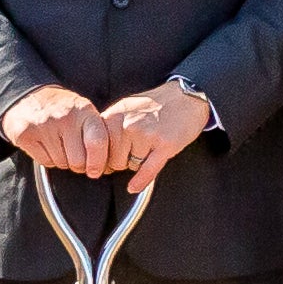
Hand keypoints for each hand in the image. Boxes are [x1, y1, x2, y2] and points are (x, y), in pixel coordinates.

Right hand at [0, 83, 113, 173]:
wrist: (29, 97)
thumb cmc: (63, 109)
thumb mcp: (84, 112)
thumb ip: (97, 133)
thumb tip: (106, 165)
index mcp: (84, 111)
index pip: (98, 142)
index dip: (98, 162)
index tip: (95, 170)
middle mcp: (65, 118)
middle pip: (78, 160)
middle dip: (80, 165)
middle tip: (76, 157)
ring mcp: (44, 126)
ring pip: (62, 163)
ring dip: (64, 162)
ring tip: (60, 146)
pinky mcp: (25, 135)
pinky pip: (45, 162)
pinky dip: (49, 160)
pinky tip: (47, 146)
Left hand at [93, 81, 216, 174]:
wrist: (186, 97)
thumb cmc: (156, 104)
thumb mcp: (125, 108)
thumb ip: (109, 126)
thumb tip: (96, 152)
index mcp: (114, 116)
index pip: (98, 149)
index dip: (104, 157)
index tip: (107, 160)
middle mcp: (128, 125)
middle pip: (114, 161)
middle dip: (123, 161)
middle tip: (134, 150)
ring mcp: (146, 135)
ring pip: (131, 166)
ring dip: (138, 162)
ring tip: (148, 146)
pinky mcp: (164, 145)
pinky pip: (147, 170)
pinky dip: (140, 181)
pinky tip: (134, 187)